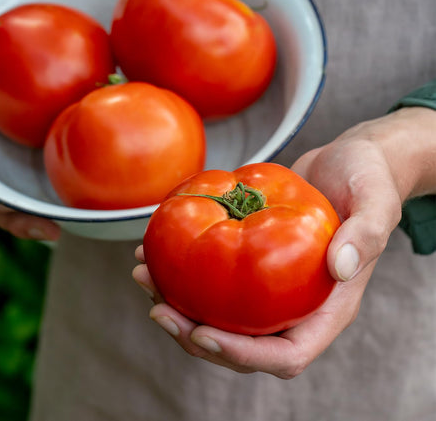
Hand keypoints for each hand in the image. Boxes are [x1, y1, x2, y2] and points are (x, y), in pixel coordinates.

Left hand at [132, 107, 435, 376]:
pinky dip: (180, 269)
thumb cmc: (368, 180)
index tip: (202, 332)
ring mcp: (271, 286)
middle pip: (241, 344)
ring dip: (176, 303)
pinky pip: (213, 278)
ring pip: (219, 314)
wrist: (348, 161)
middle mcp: (295, 305)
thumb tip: (339, 267)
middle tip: (156, 306)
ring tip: (142, 274)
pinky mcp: (251, 262)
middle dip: (193, 334)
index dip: (242, 356)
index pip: (285, 354)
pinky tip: (153, 249)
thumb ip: (366, 234)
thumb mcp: (375, 200)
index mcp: (327, 308)